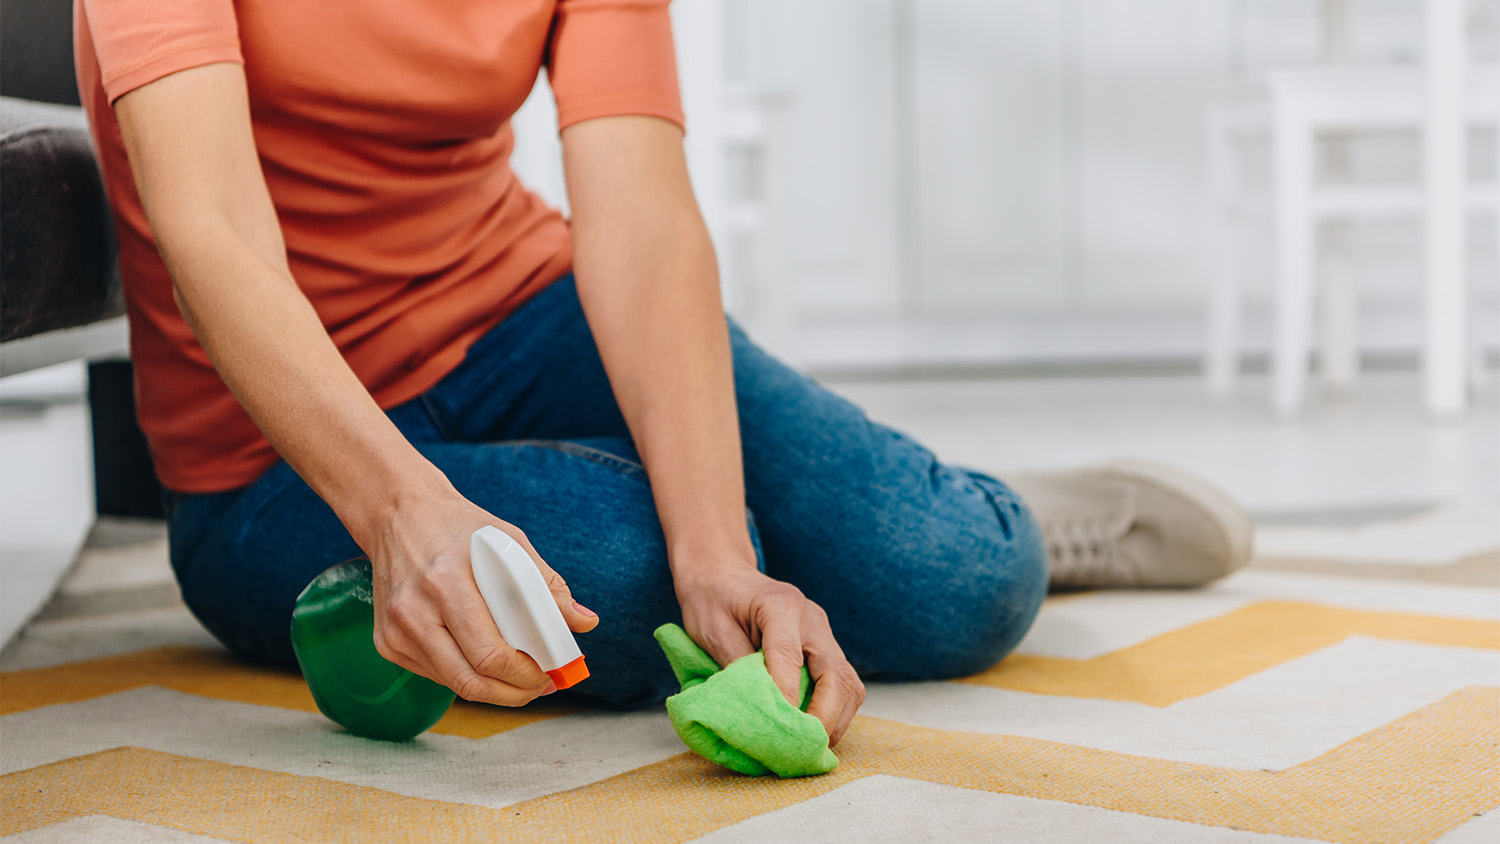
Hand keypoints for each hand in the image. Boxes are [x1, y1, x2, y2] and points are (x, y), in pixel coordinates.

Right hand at [363, 489, 597, 705]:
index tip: (551, 673)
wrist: (398, 515)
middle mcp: (413, 611)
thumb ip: (546, 584)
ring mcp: (395, 631)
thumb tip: (585, 622)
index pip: (489, 654)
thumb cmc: (459, 528)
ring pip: (454, 684)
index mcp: (446, 582)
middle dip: (514, 693)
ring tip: (522, 680)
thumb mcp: (509, 542)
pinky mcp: (386, 642)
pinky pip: (436, 674)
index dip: (526, 675)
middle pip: (470, 680)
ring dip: (494, 691)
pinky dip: (467, 676)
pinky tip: (486, 664)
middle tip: (541, 686)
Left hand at [675, 564, 865, 745]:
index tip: (778, 730)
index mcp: (781, 604)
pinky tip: (816, 731)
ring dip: (836, 719)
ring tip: (812, 748)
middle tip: (804, 749)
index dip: (786, 696)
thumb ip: (735, 665)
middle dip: (825, 717)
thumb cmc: (712, 600)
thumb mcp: (711, 629)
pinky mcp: (825, 648)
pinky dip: (835, 711)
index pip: (788, 656)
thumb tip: (756, 710)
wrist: (724, 575)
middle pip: (836, 673)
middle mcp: (812, 618)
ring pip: (849, 682)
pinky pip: (843, 683)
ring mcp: (823, 633)